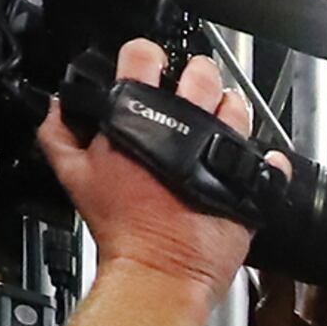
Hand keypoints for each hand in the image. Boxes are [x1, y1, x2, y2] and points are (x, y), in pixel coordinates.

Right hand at [37, 37, 253, 294]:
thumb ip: (59, 134)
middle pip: (199, 74)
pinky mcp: (247, 181)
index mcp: (138, 118)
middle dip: (197, 75)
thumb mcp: (72, 176)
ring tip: (222, 122)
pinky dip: (264, 155)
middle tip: (193, 89)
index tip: (150, 63)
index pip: (141, 57)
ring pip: (236, 108)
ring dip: (230, 109)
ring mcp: (219, 152)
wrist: (159, 271)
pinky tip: (252, 158)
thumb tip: (58, 106)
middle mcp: (183, 127)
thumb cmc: (122, 229)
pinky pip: (268, 158)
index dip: (146, 55)